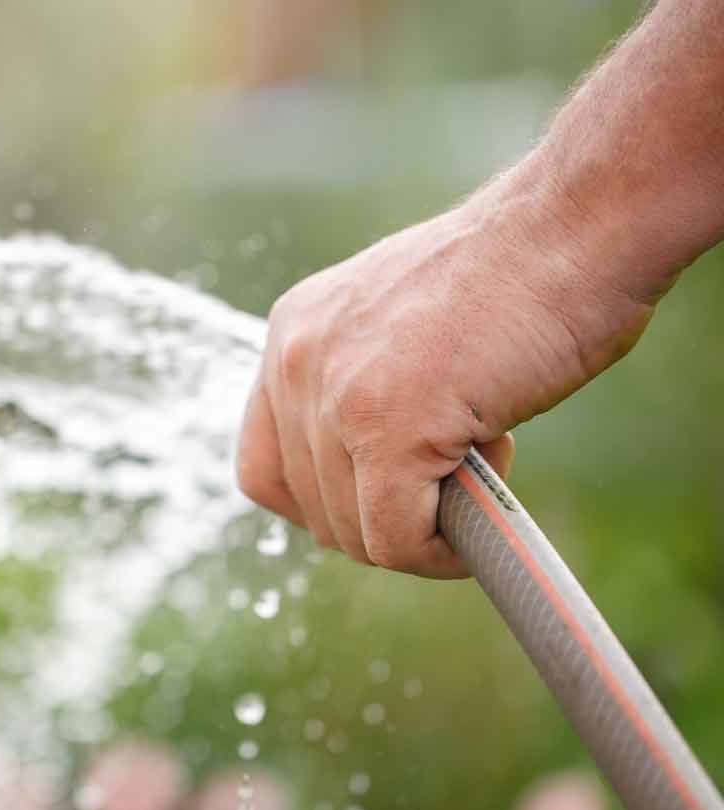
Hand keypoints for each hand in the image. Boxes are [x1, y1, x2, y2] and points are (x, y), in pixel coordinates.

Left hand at [237, 169, 660, 576]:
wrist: (575, 227)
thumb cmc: (516, 275)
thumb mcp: (401, 327)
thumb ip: (362, 388)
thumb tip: (369, 482)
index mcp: (293, 333)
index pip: (264, 467)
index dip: (324, 502)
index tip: (383, 495)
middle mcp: (295, 362)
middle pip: (311, 509)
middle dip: (386, 516)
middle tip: (456, 469)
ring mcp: (336, 396)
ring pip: (355, 533)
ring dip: (423, 527)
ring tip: (484, 454)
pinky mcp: (388, 430)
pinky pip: (396, 540)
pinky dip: (441, 551)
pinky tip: (486, 502)